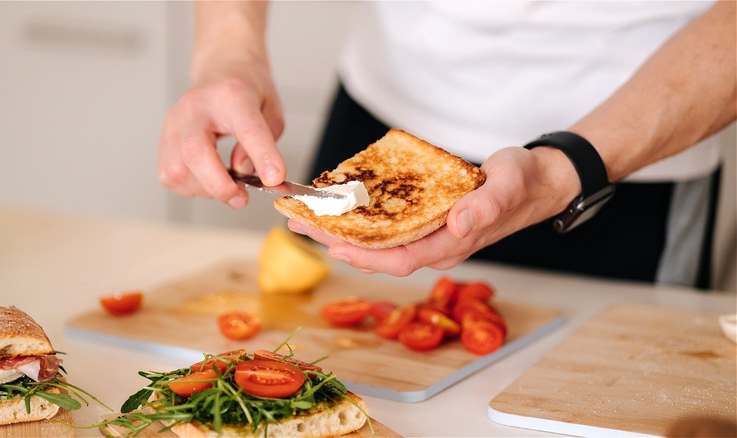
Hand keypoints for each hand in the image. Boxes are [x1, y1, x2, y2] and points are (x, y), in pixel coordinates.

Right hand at [158, 64, 284, 207]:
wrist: (220, 70)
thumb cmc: (247, 92)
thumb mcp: (271, 110)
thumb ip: (265, 143)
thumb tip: (246, 173)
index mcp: (231, 95)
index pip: (247, 129)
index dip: (262, 157)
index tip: (274, 179)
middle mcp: (195, 107)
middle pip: (196, 153)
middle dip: (220, 185)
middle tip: (242, 198)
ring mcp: (174, 123)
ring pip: (178, 171)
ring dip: (206, 189)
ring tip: (227, 185)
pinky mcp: (163, 140)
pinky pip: (170, 177)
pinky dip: (191, 187)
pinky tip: (209, 179)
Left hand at [288, 146, 578, 275]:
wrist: (536, 181)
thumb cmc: (522, 182)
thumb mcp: (508, 186)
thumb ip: (486, 206)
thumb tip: (459, 225)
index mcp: (452, 243)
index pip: (399, 258)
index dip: (363, 254)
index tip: (330, 244)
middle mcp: (436, 245)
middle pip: (378, 254)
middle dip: (337, 241)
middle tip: (299, 223)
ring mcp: (430, 235)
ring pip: (378, 243)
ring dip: (342, 232)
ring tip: (308, 217)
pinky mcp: (426, 222)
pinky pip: (387, 228)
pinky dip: (361, 221)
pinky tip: (342, 209)